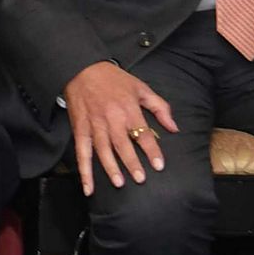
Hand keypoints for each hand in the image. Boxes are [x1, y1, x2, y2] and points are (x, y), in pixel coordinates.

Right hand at [62, 59, 178, 194]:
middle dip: (132, 162)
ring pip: (102, 150)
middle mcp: (111, 118)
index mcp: (128, 109)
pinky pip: (81, 152)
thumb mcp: (141, 88)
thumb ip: (159, 107)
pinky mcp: (80, 129)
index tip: (159, 165)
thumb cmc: (113, 79)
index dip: (151, 150)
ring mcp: (94, 125)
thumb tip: (173, 127)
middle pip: (122, 144)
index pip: (142, 133)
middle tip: (140, 179)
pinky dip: (84, 170)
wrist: (81, 68)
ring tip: (119, 182)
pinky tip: (88, 186)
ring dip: (110, 167)